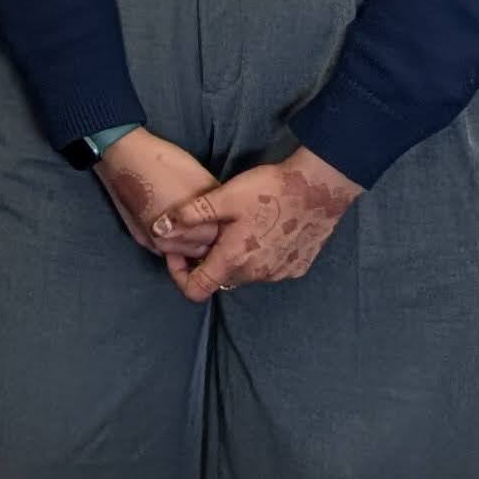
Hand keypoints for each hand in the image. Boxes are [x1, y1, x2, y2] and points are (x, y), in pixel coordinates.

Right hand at [89, 130, 222, 265]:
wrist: (123, 154)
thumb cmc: (166, 163)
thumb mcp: (204, 179)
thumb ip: (217, 203)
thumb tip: (227, 214)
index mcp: (193, 228)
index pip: (218, 240)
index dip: (223, 229)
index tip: (225, 220)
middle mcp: (173, 242)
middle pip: (200, 250)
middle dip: (206, 238)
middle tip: (209, 221)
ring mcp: (154, 242)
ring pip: (180, 252)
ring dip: (188, 242)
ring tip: (191, 224)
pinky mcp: (140, 238)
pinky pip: (163, 248)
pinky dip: (171, 241)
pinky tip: (173, 225)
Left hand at [163, 147, 364, 302]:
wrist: (320, 188)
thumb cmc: (269, 190)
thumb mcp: (223, 197)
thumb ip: (188, 215)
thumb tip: (158, 229)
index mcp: (234, 260)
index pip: (196, 289)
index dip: (179, 274)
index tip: (178, 251)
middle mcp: (258, 274)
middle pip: (220, 278)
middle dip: (207, 260)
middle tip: (207, 230)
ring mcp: (280, 274)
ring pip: (245, 274)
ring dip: (234, 258)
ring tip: (235, 227)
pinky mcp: (297, 267)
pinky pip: (268, 269)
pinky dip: (258, 256)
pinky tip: (261, 230)